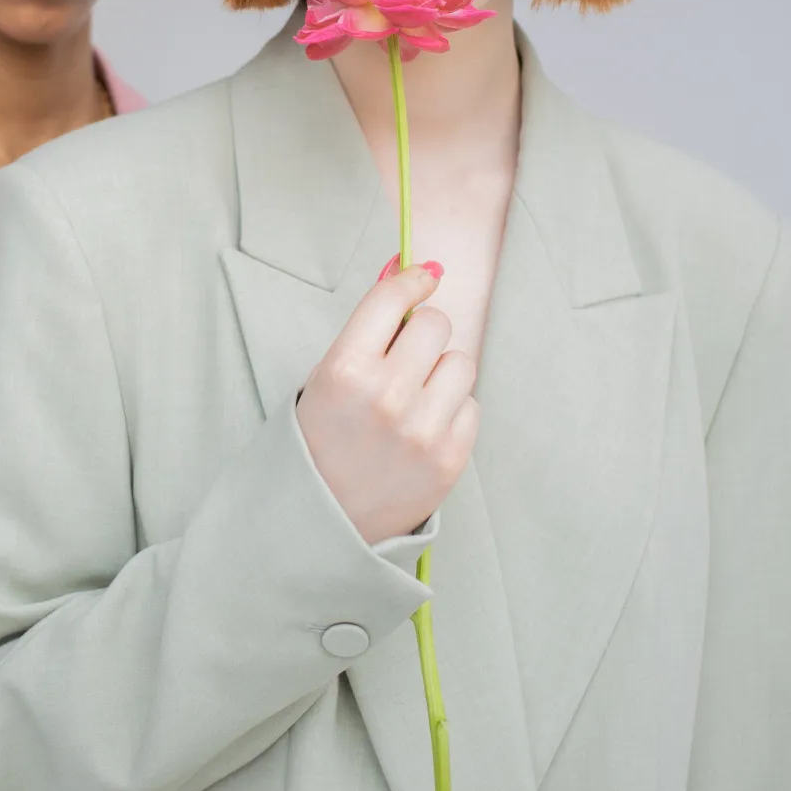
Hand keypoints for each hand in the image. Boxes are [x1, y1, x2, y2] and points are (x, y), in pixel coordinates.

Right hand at [296, 263, 478, 544]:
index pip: (394, 298)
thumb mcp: (323, 377)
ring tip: (414, 399)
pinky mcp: (449, 459)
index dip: (412, 281)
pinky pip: (472, 406)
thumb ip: (367, 328)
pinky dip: (451, 412)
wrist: (319, 522)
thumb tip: (408, 269)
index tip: (420, 280)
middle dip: (421, 335)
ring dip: (441, 373)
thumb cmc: (318, 441)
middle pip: (436, 325)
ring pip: (461, 363)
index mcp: (345, 369)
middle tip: (404, 358)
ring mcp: (422, 430)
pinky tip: (422, 430)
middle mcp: (387, 396)